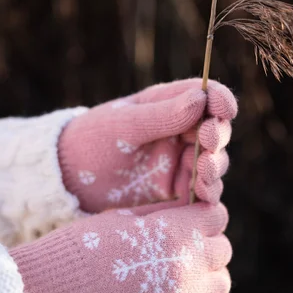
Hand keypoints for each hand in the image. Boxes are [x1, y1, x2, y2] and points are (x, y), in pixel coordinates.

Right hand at [12, 201, 231, 292]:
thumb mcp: (123, 217)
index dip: (201, 216)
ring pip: (221, 282)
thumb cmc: (81, 247)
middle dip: (203, 244)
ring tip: (174, 275)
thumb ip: (162, 214)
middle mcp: (189, 262)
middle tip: (176, 249)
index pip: (216, 215)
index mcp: (175, 229)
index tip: (185, 222)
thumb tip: (187, 213)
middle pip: (222, 248)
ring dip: (204, 276)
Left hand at [58, 79, 236, 212]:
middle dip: (217, 137)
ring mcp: (179, 164)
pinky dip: (208, 194)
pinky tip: (204, 196)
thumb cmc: (90, 141)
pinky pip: (201, 194)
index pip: (206, 96)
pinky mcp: (175, 193)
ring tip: (204, 172)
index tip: (225, 110)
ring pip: (213, 163)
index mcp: (167, 105)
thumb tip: (202, 98)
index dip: (220, 101)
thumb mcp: (124, 125)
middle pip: (215, 131)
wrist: (67, 180)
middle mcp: (178, 133)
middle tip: (209, 143)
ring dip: (215, 167)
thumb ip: (161, 114)